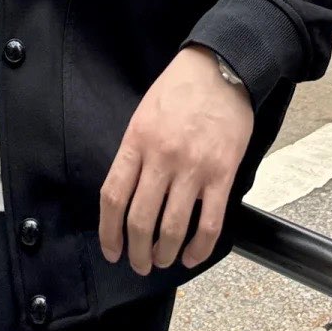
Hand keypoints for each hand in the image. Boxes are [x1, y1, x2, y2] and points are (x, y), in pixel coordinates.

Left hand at [98, 47, 253, 276]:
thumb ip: (135, 152)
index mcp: (137, 140)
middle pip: (140, 219)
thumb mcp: (144, 114)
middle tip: (139, 264)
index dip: (109, 231)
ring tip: (162, 261)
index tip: (111, 250)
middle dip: (136, 251)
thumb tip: (128, 194)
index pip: (114, 196)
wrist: (221, 67)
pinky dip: (199, 248)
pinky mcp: (222, 173)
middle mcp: (162, 157)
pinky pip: (209, 223)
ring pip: (173, 227)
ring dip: (165, 254)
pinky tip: (192, 256)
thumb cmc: (180, 88)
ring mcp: (193, 167)